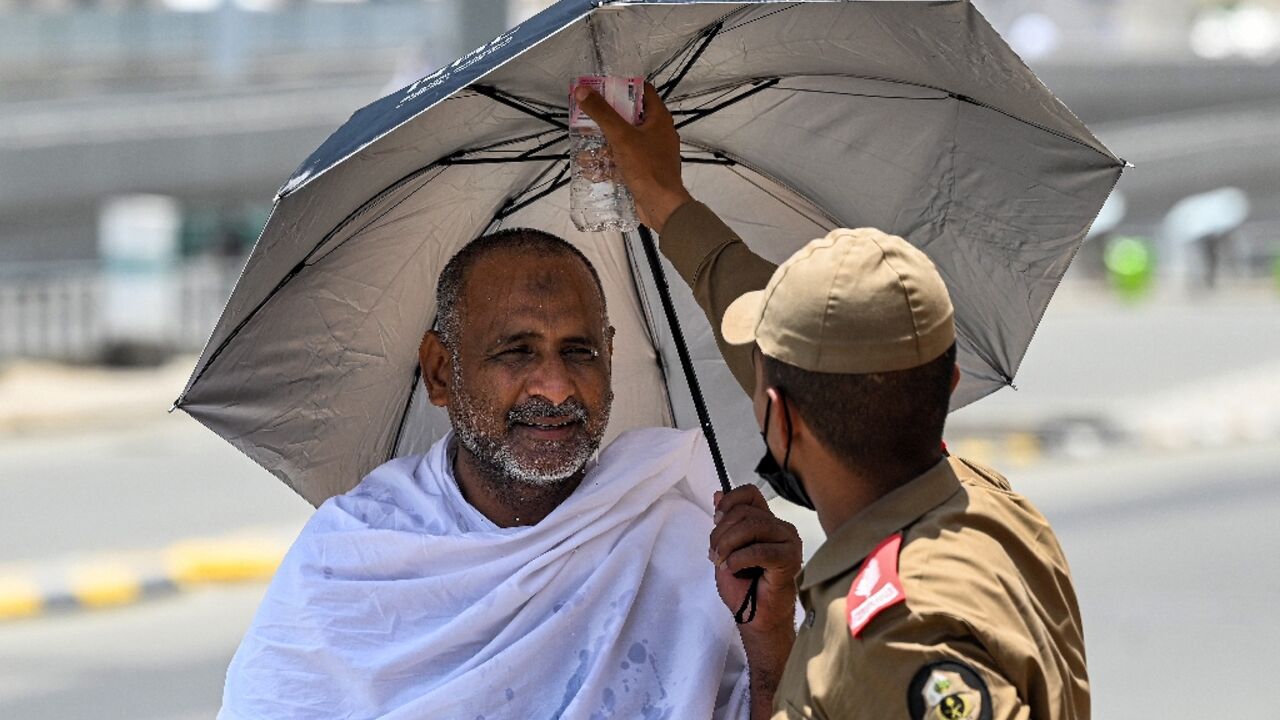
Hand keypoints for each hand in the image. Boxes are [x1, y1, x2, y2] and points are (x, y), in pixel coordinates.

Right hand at [573, 82, 693, 231]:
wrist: (661, 205)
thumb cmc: (646, 167)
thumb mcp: (621, 136)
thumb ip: (602, 113)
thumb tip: (582, 90)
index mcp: (659, 119)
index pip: (644, 91)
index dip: (624, 86)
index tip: (604, 87)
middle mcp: (659, 133)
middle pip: (633, 115)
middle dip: (611, 114)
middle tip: (590, 111)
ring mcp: (654, 152)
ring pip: (628, 138)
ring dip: (609, 137)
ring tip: (587, 136)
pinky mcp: (647, 169)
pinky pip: (628, 158)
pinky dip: (613, 157)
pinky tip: (595, 161)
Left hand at [710, 485, 801, 718]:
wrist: (753, 616)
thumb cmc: (743, 586)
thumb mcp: (725, 548)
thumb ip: (725, 522)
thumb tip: (718, 494)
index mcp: (766, 521)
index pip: (750, 493)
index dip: (729, 502)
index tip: (716, 519)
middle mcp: (780, 528)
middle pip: (745, 512)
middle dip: (721, 532)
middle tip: (714, 554)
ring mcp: (788, 542)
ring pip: (752, 526)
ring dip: (728, 545)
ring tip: (722, 563)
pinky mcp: (790, 560)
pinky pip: (760, 550)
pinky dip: (739, 559)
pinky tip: (733, 569)